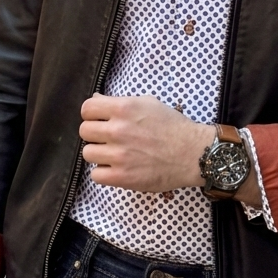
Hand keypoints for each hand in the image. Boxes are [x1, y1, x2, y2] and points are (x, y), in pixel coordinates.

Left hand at [79, 93, 214, 192]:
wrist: (193, 153)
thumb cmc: (173, 126)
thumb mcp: (148, 103)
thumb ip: (119, 102)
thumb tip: (95, 100)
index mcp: (124, 109)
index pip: (87, 108)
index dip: (92, 114)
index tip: (100, 120)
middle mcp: (118, 130)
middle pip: (84, 131)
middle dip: (95, 134)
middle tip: (109, 138)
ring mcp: (119, 155)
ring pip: (87, 153)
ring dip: (99, 153)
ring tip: (113, 154)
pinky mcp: (122, 177)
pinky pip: (95, 175)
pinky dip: (103, 172)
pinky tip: (116, 168)